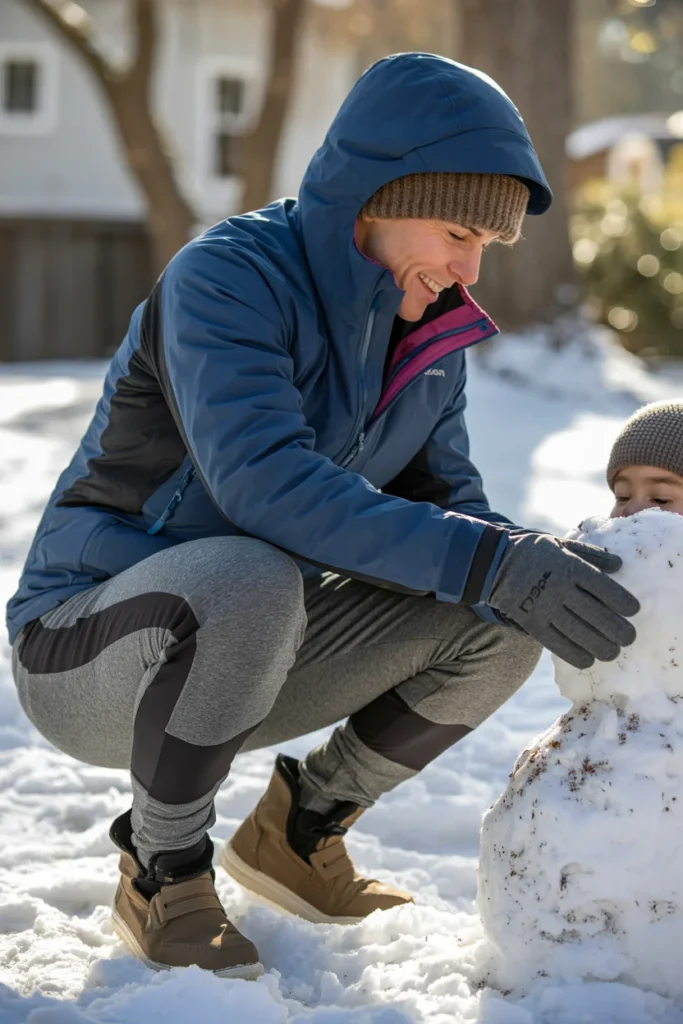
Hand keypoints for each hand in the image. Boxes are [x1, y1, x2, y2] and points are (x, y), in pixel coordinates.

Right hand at [487, 533, 639, 668]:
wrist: (493, 563)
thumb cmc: (533, 552)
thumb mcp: (561, 544)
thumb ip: (591, 554)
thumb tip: (618, 564)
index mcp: (570, 566)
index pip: (604, 588)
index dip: (622, 602)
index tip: (633, 611)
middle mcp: (559, 588)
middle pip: (596, 614)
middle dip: (617, 630)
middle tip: (628, 638)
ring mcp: (544, 606)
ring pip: (579, 633)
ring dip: (600, 646)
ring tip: (612, 652)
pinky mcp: (531, 622)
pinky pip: (556, 644)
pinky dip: (574, 654)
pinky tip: (588, 660)